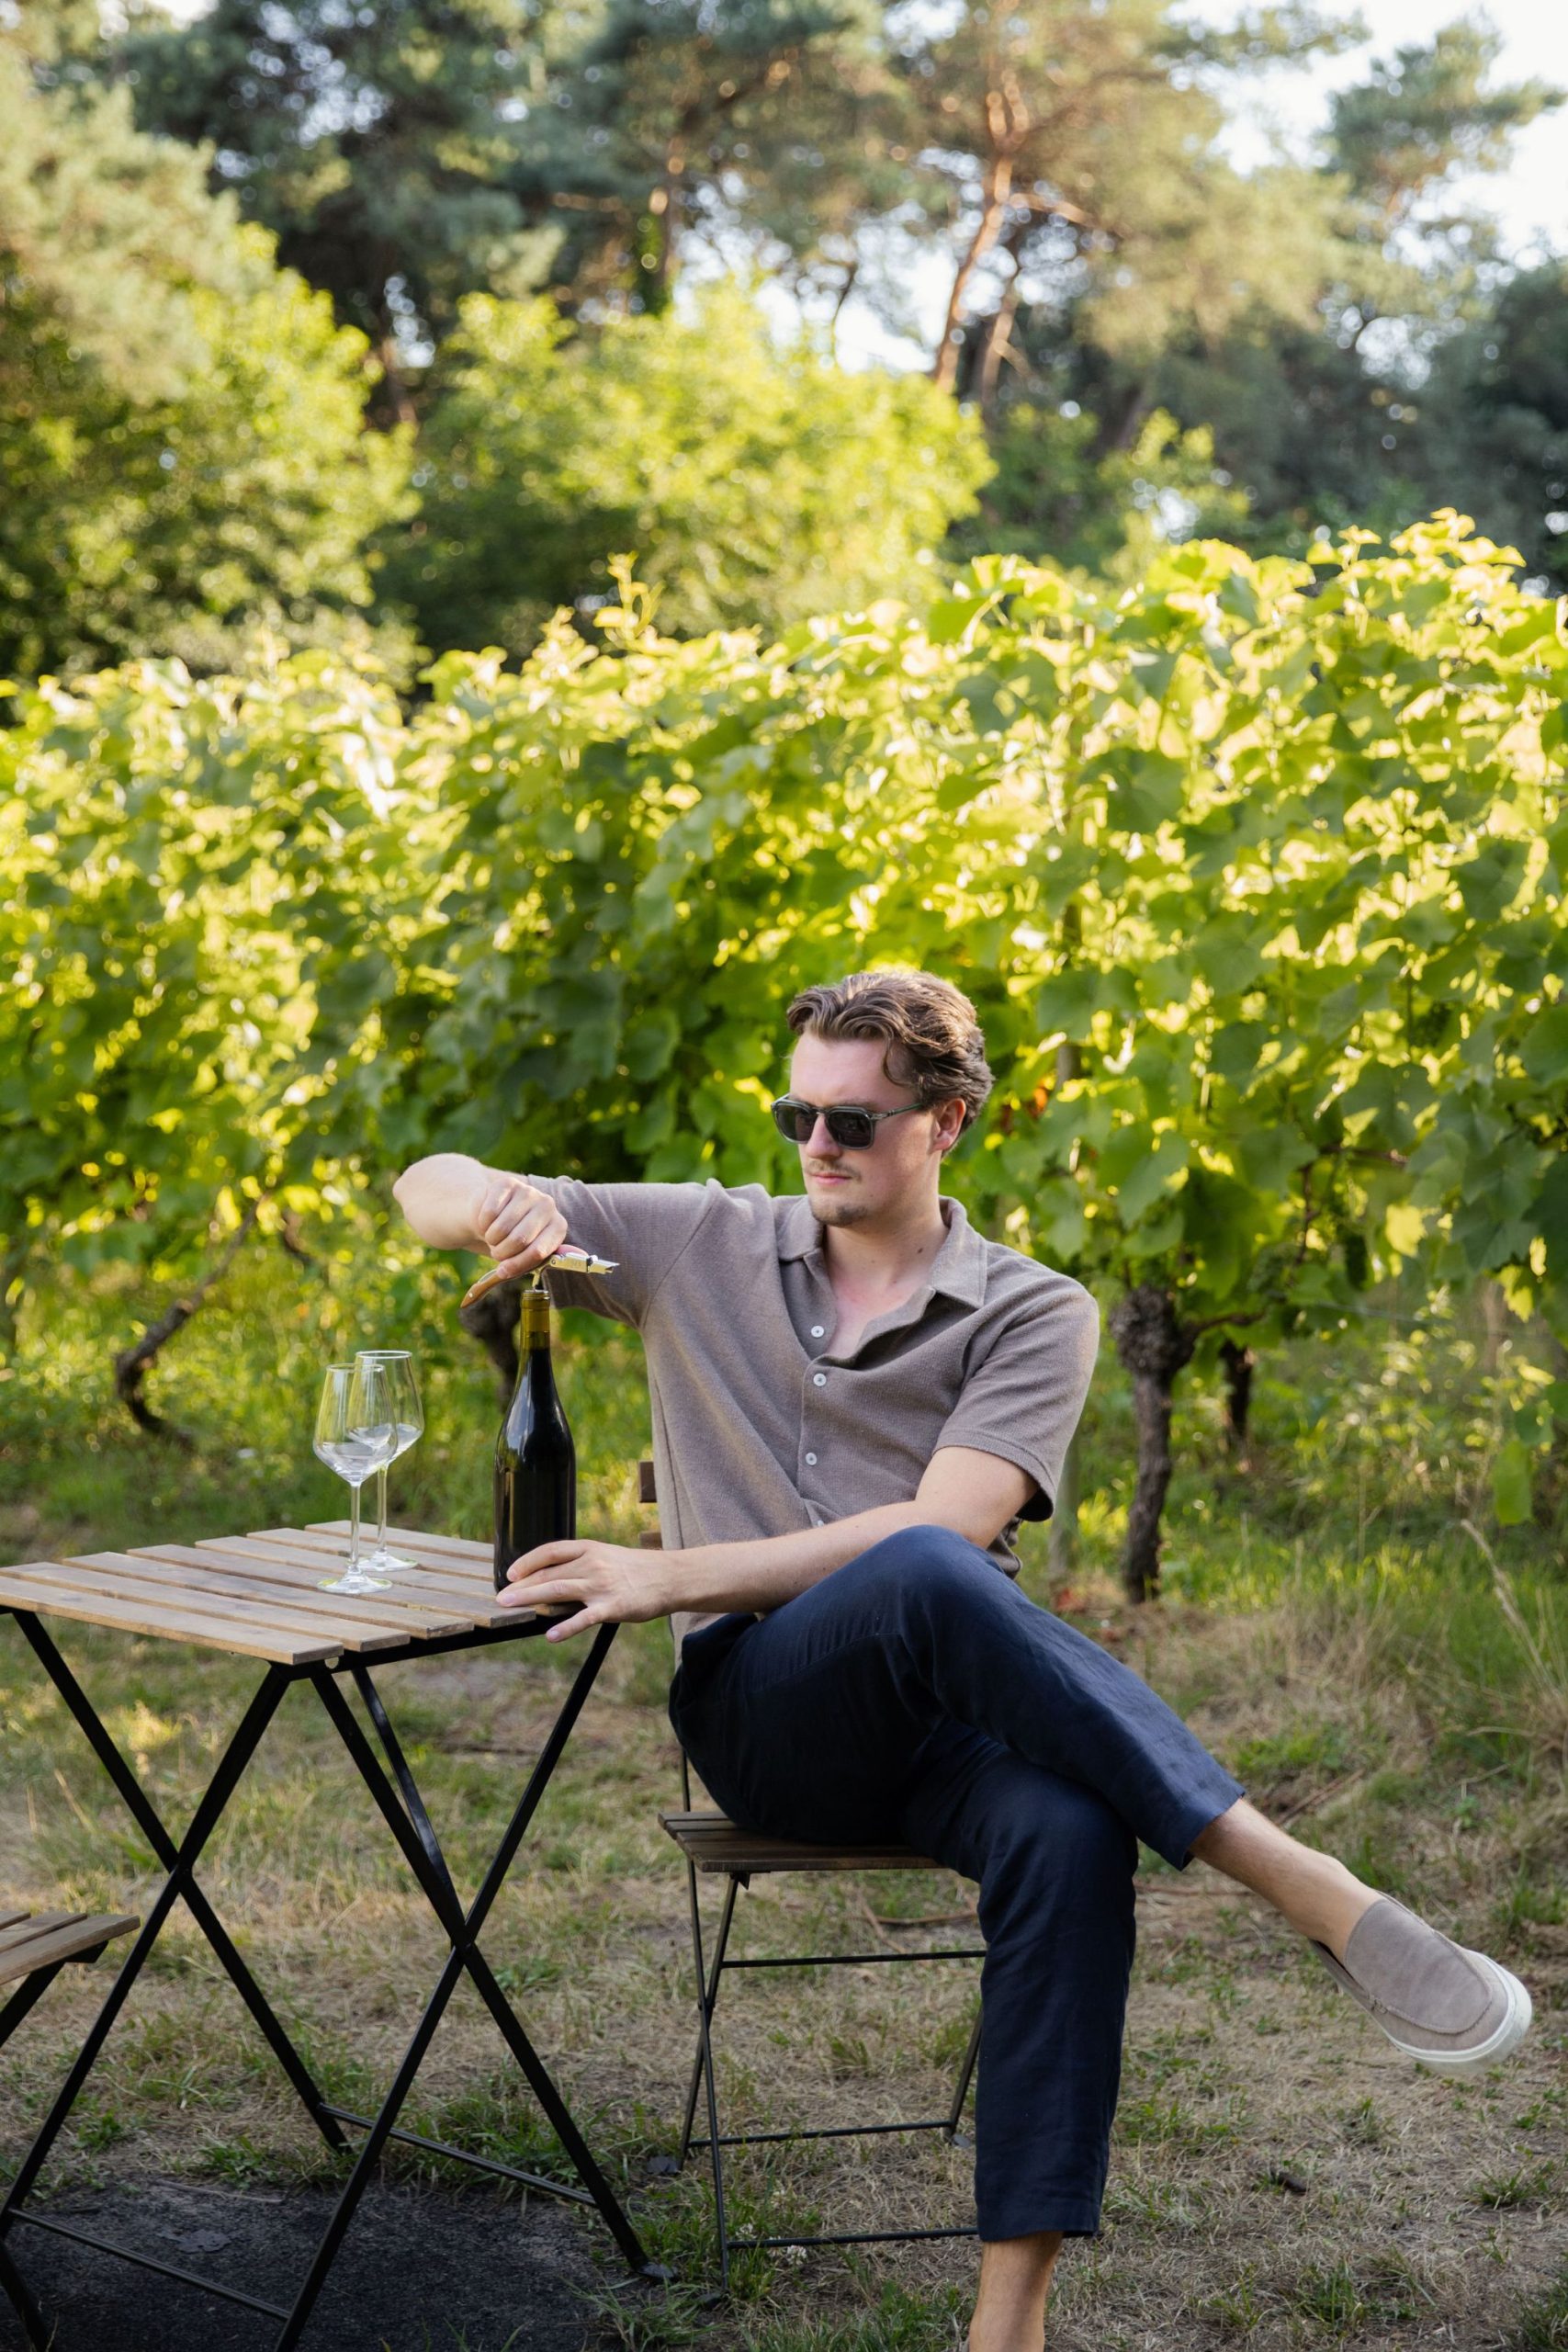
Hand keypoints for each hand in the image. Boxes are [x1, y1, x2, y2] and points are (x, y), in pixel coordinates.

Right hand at [472, 1174, 568, 1279]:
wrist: (492, 1215)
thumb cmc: (514, 1238)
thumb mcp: (530, 1252)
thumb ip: (549, 1257)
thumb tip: (582, 1255)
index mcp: (558, 1226)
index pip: (539, 1251)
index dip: (517, 1265)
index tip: (503, 1271)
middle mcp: (548, 1206)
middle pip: (520, 1240)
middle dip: (502, 1252)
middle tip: (496, 1251)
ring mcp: (529, 1192)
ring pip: (502, 1228)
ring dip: (491, 1239)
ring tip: (493, 1237)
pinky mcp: (507, 1183)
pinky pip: (490, 1213)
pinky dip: (483, 1223)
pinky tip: (488, 1221)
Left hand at [497, 1538, 674, 1640]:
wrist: (670, 1577)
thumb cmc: (636, 1569)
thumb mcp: (607, 1556)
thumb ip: (581, 1564)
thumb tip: (551, 1579)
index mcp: (589, 1548)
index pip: (550, 1551)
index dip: (527, 1561)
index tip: (510, 1573)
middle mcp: (592, 1563)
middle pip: (549, 1573)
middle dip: (522, 1585)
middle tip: (500, 1597)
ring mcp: (602, 1585)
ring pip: (559, 1590)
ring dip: (532, 1599)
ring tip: (511, 1607)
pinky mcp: (613, 1606)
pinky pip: (585, 1618)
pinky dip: (566, 1627)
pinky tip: (551, 1636)